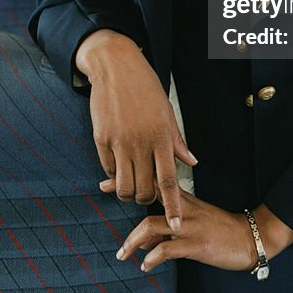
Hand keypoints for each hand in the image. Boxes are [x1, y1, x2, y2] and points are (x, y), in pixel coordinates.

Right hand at [76, 29, 196, 229]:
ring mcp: (119, 142)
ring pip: (123, 187)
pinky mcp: (101, 139)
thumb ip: (177, 141)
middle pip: (144, 190)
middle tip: (148, 193)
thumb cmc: (145, 87)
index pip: (169, 180)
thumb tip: (191, 161)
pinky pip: (108, 169)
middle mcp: (140, 142)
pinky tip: (119, 165)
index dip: (172, 206)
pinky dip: (114, 175)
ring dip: (128, 192)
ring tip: (132, 183)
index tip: (176, 225)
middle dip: (146, 199)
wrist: (116, 67)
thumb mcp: (166, 112)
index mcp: (161, 136)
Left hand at [115, 190, 256, 272]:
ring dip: (133, 239)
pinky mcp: (196, 245)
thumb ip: (168, 228)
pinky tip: (145, 266)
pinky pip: (167, 250)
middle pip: (149, 195)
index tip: (108, 179)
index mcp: (184, 199)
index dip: (131, 178)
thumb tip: (143, 242)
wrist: (249, 237)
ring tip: (122, 253)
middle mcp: (184, 208)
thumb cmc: (221, 229)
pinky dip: (152, 258)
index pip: (155, 182)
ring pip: (152, 224)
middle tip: (103, 194)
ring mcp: (189, 226)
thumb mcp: (193, 223)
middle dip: (124, 193)